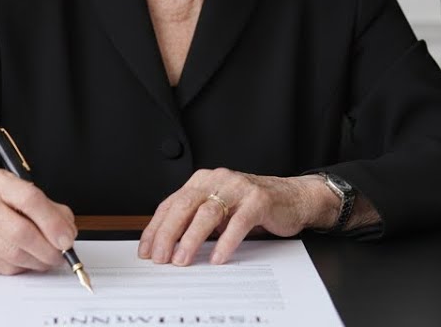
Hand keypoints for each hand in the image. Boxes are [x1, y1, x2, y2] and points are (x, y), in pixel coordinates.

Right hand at [0, 170, 77, 274]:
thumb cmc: (2, 203)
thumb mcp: (25, 194)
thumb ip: (52, 210)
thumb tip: (67, 234)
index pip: (30, 199)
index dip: (52, 222)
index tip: (67, 239)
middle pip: (21, 232)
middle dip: (48, 249)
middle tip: (61, 255)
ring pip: (14, 254)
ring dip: (38, 261)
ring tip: (48, 258)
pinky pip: (5, 267)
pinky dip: (24, 267)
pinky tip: (29, 260)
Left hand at [139, 169, 332, 266]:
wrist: (293, 198)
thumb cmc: (252, 206)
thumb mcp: (219, 210)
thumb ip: (195, 220)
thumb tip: (166, 245)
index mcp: (202, 180)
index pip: (171, 203)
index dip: (156, 228)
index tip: (147, 249)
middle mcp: (217, 180)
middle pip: (184, 206)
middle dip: (168, 234)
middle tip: (160, 258)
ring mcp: (238, 188)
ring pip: (207, 213)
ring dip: (191, 239)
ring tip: (182, 260)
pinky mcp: (258, 200)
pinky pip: (238, 222)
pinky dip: (225, 242)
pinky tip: (217, 257)